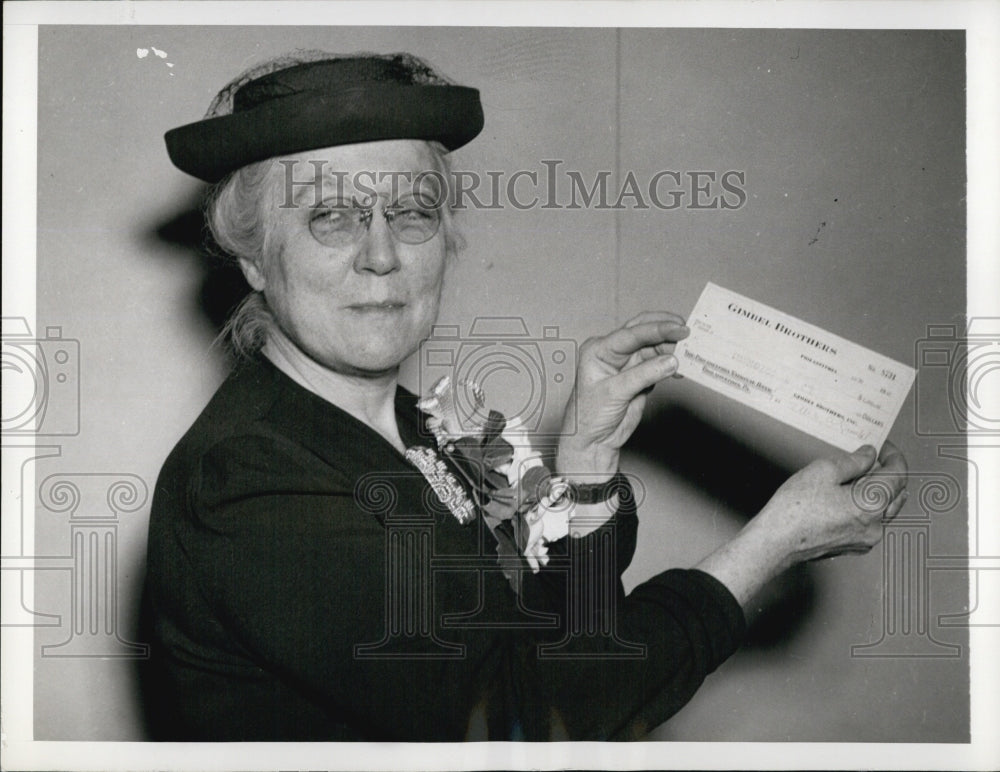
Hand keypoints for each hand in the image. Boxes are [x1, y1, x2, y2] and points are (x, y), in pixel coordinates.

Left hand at [556, 312, 688, 481]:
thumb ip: (643, 374)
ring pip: (654, 348)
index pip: (631, 334)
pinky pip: (658, 364)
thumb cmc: (590, 416)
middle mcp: (612, 352)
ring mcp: (627, 364)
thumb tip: (671, 360)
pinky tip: (682, 368)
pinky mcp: (639, 376)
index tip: (679, 328)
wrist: (593, 441)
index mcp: (599, 349)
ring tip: (690, 351)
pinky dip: (671, 365)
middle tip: (689, 332)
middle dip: (666, 330)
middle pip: (643, 333)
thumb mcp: (615, 392)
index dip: (657, 329)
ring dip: (672, 349)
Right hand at [752, 441, 908, 568]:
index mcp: (872, 504)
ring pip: (884, 509)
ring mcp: (865, 539)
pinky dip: (865, 507)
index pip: (898, 474)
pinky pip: (870, 522)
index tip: (883, 447)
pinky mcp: (853, 546)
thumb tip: (868, 456)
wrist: (777, 541)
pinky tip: (846, 498)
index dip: (892, 455)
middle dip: (886, 473)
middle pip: (896, 493)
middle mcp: (875, 525)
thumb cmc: (795, 511)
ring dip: (876, 491)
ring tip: (854, 478)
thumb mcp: (823, 471)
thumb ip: (853, 461)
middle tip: (868, 459)